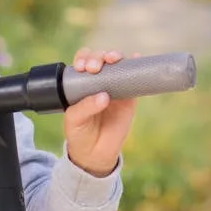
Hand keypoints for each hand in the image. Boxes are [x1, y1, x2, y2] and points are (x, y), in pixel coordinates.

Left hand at [63, 49, 137, 177]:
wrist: (95, 154)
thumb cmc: (79, 133)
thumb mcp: (74, 120)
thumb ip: (85, 107)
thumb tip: (104, 96)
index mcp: (81, 83)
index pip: (83, 62)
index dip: (83, 58)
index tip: (82, 67)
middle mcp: (98, 81)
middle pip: (100, 59)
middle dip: (98, 57)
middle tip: (95, 68)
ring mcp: (115, 87)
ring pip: (117, 64)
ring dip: (116, 56)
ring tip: (113, 59)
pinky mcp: (129, 97)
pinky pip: (134, 79)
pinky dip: (136, 65)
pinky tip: (136, 57)